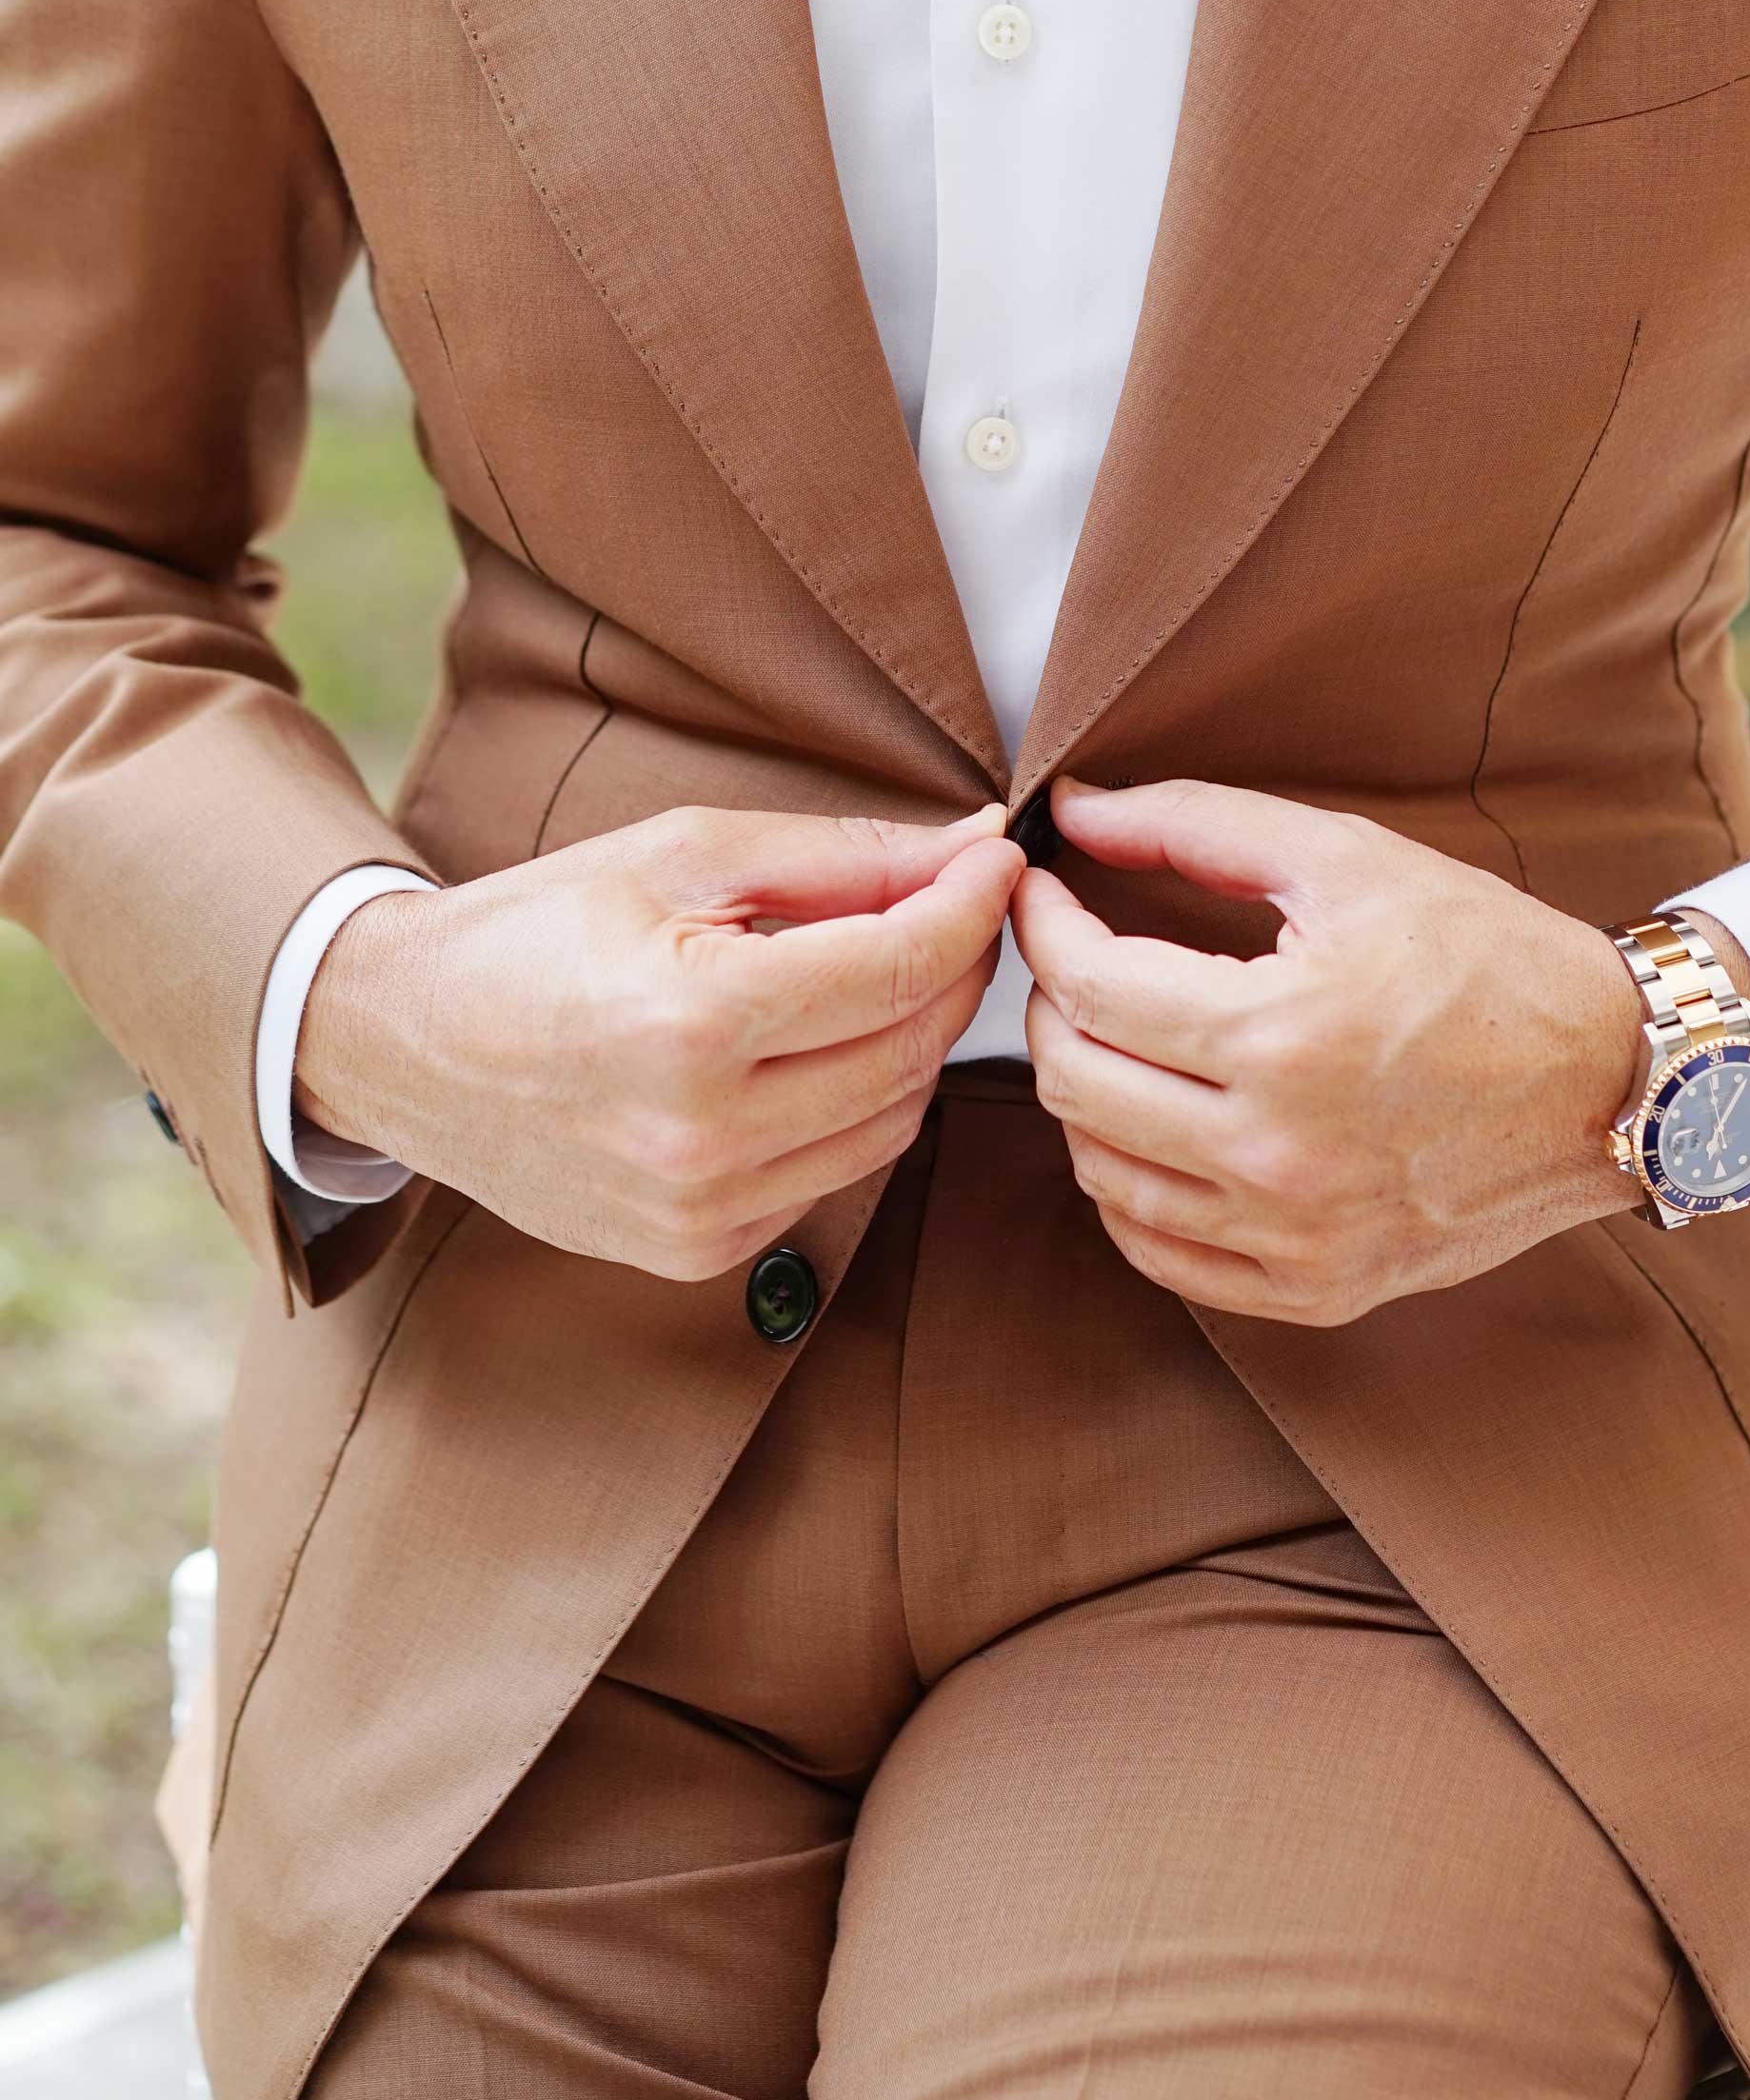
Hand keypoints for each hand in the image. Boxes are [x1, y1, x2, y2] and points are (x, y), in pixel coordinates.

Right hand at [297, 804, 1022, 1279]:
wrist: (402, 1046)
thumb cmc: (538, 928)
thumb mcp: (680, 854)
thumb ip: (840, 856)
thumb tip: (972, 848)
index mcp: (695, 1021)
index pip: (901, 967)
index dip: (972, 906)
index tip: (997, 860)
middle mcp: (703, 1135)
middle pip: (913, 1049)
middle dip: (956, 968)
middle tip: (953, 905)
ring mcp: (701, 1210)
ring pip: (893, 1121)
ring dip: (915, 1041)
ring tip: (883, 970)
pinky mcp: (697, 1252)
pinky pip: (837, 1173)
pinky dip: (855, 1106)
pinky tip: (814, 1050)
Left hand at [1011, 777, 1646, 1325]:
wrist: (1612, 1078)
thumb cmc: (1485, 955)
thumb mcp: (1347, 860)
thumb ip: (1195, 824)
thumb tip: (1073, 811)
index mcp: (1282, 1037)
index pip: (1088, 986)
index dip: (1043, 925)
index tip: (1042, 890)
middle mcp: (1278, 1154)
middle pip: (1074, 1083)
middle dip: (1050, 1004)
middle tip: (1080, 957)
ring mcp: (1295, 1237)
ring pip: (1101, 1173)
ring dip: (1085, 1094)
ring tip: (1121, 1036)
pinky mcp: (1315, 1289)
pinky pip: (1161, 1252)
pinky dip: (1129, 1188)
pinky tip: (1154, 1127)